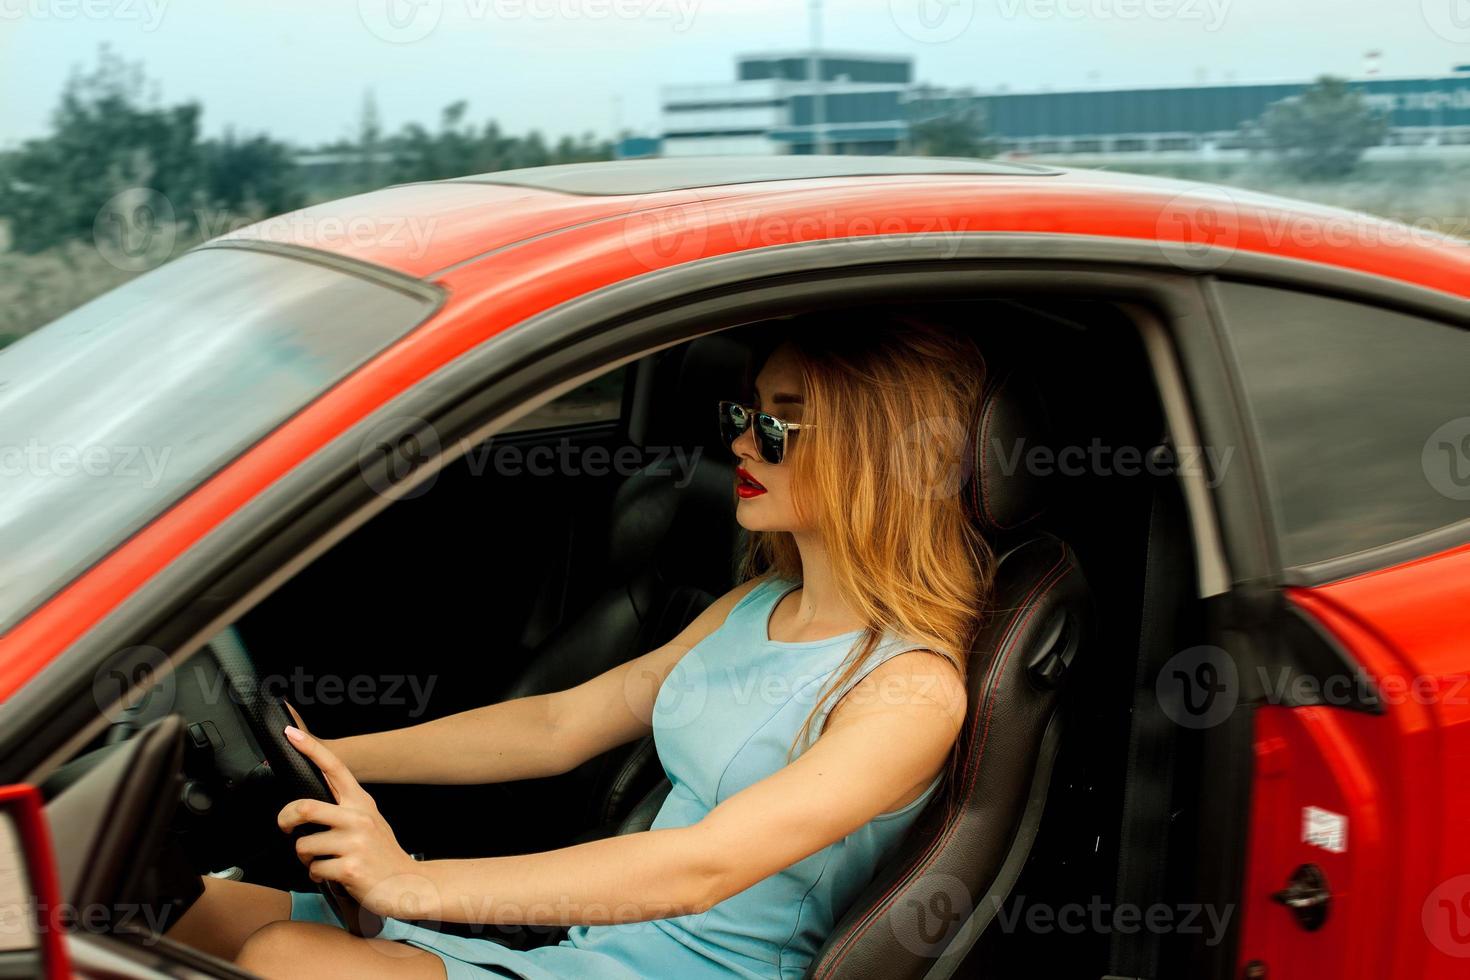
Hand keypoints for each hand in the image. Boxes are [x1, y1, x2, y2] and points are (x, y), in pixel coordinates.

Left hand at [277, 725, 432, 918]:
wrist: (407, 885)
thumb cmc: (382, 855)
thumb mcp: (370, 822)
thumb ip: (345, 809)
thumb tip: (310, 805)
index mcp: (362, 803)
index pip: (334, 768)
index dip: (311, 749)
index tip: (290, 733)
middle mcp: (359, 818)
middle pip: (305, 807)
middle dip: (286, 819)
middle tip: (286, 827)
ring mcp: (355, 843)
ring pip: (304, 846)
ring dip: (306, 859)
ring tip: (323, 861)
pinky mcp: (350, 868)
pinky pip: (314, 870)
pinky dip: (317, 876)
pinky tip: (334, 876)